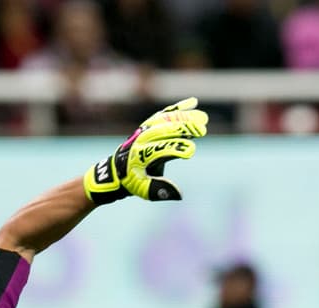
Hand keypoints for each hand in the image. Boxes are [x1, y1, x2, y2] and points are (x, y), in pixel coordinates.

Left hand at [85, 97, 208, 203]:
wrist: (115, 171)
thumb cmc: (131, 182)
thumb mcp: (142, 190)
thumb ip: (159, 190)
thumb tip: (179, 194)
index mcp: (139, 156)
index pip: (159, 150)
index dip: (175, 149)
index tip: (191, 151)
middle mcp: (141, 140)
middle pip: (163, 130)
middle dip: (183, 129)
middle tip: (202, 130)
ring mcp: (144, 130)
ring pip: (165, 119)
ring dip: (184, 117)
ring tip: (203, 118)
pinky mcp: (148, 125)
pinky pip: (163, 114)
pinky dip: (178, 108)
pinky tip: (194, 102)